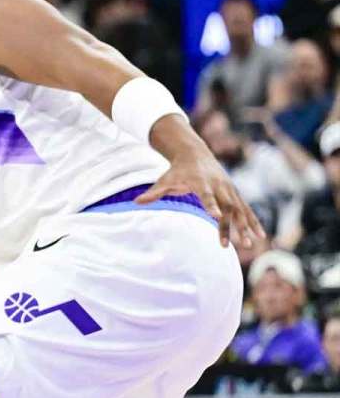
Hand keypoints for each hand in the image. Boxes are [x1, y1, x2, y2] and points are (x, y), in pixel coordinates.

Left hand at [136, 149, 263, 247]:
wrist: (194, 153)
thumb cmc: (177, 170)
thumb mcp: (164, 180)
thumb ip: (153, 193)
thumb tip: (136, 201)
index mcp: (201, 182)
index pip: (206, 195)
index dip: (211, 205)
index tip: (215, 217)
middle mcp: (218, 185)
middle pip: (226, 207)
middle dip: (229, 226)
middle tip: (230, 244)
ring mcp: (228, 189)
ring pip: (240, 208)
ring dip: (246, 226)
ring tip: (252, 244)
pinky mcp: (234, 192)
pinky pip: (246, 208)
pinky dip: (253, 221)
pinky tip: (261, 235)